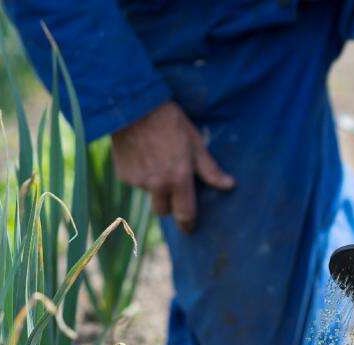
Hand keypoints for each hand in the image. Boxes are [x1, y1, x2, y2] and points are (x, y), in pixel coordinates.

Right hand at [112, 101, 234, 233]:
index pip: (185, 214)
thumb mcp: (195, 143)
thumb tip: (230, 186)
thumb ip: (210, 169)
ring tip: (157, 163)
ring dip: (154, 189)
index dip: (188, 224)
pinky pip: (135, 184)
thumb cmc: (170, 121)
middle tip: (173, 190)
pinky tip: (142, 156)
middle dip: (169, 205)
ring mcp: (138, 181)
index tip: (189, 229)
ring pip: (149, 196)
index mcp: (178, 178)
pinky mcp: (123, 175)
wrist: (132, 106)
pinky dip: (140, 176)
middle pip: (164, 211)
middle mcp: (157, 185)